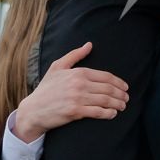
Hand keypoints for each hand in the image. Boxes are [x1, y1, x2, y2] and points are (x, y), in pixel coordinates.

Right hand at [13, 43, 130, 142]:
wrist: (33, 110)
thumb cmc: (46, 88)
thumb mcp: (57, 67)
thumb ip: (74, 55)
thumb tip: (89, 45)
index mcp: (78, 72)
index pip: (106, 76)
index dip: (119, 83)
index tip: (125, 87)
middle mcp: (79, 84)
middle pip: (108, 88)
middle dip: (121, 94)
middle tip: (126, 98)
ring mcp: (78, 98)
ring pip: (106, 100)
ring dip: (118, 104)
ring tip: (122, 106)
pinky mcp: (75, 112)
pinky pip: (98, 112)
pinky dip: (108, 113)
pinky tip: (112, 114)